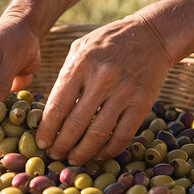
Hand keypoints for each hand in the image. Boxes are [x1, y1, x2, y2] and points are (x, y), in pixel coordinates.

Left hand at [36, 14, 174, 164]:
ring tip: (74, 159)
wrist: (151, 34)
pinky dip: (109, 150)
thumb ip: (65, 76)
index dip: (47, 130)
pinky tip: (99, 154)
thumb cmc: (108, 43)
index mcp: (80, 65)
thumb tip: (49, 111)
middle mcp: (101, 79)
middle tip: (55, 156)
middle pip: (75, 124)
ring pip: (98, 134)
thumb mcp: (80, 48)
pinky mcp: (142, 103)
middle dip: (62, 146)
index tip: (42, 143)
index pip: (57, 106)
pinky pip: (123, 135)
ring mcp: (124, 92)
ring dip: (83, 153)